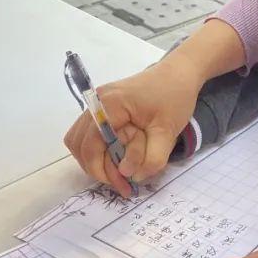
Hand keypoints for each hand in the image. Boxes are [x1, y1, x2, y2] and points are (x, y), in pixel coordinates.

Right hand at [63, 52, 203, 196]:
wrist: (179, 73)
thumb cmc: (175, 98)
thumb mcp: (168, 132)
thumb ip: (152, 158)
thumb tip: (130, 176)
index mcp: (109, 105)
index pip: (90, 144)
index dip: (100, 169)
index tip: (121, 184)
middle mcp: (96, 102)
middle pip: (78, 144)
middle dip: (96, 167)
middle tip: (121, 182)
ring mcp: (97, 103)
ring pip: (80, 140)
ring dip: (95, 159)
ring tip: (119, 172)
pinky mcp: (102, 108)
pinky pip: (89, 134)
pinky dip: (98, 149)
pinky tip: (118, 157)